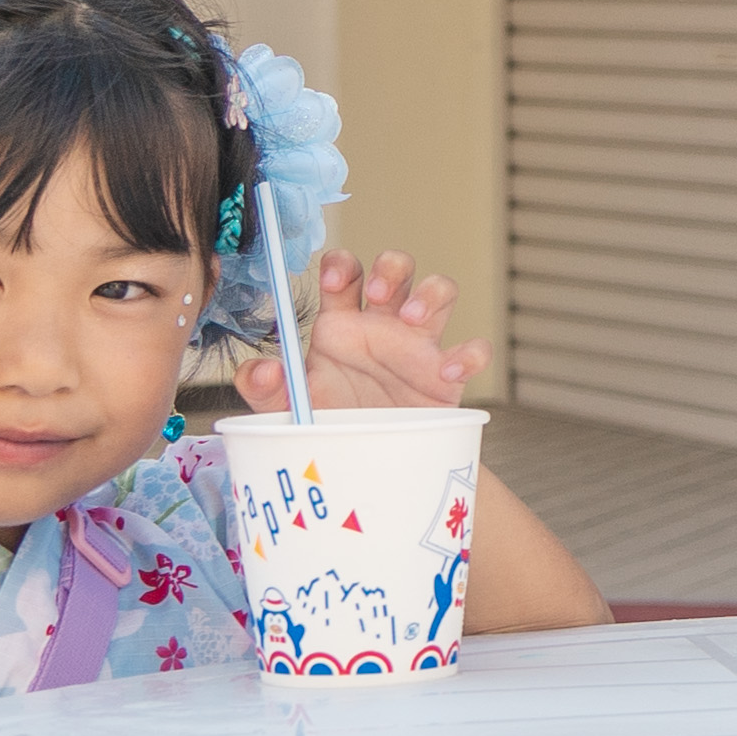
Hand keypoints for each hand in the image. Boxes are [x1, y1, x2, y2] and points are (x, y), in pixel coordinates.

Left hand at [240, 249, 490, 413]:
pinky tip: (450, 371)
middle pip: (396, 268)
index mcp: (341, 323)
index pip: (345, 272)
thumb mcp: (289, 408)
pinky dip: (470, 354)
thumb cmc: (329, 424)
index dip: (342, 266)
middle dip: (390, 269)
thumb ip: (265, 389)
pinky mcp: (449, 373)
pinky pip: (475, 350)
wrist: (369, 470)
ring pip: (441, 290)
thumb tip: (261, 370)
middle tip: (376, 294)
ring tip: (412, 319)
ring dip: (431, 294)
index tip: (334, 282)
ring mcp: (420, 344)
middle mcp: (383, 324)